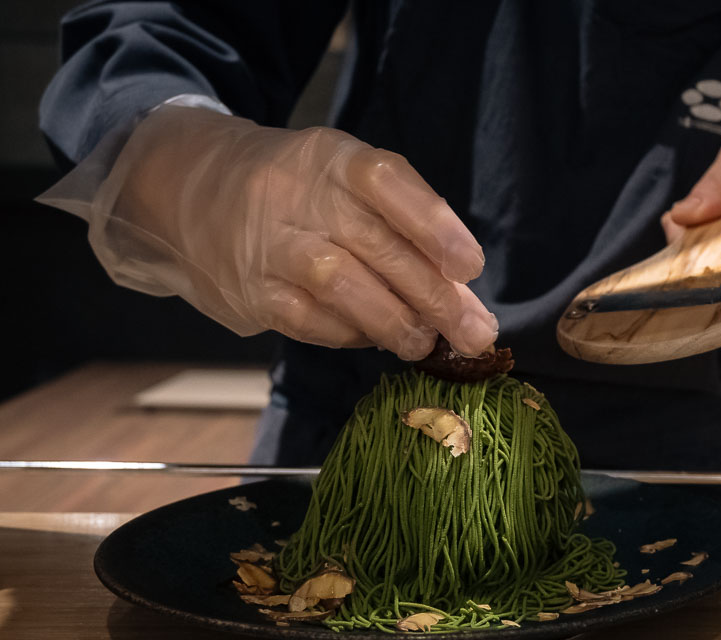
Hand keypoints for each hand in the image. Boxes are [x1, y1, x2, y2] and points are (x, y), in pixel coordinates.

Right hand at [93, 106, 496, 359]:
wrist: (190, 190)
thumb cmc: (296, 191)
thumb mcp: (341, 180)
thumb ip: (399, 225)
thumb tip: (462, 295)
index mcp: (330, 157)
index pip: (385, 180)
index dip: (433, 224)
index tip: (471, 266)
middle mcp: (296, 194)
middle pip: (373, 243)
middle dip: (433, 294)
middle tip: (474, 332)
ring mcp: (267, 243)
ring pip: (338, 284)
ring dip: (393, 321)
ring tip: (425, 344)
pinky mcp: (249, 291)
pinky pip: (307, 319)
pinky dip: (350, 334)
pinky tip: (375, 339)